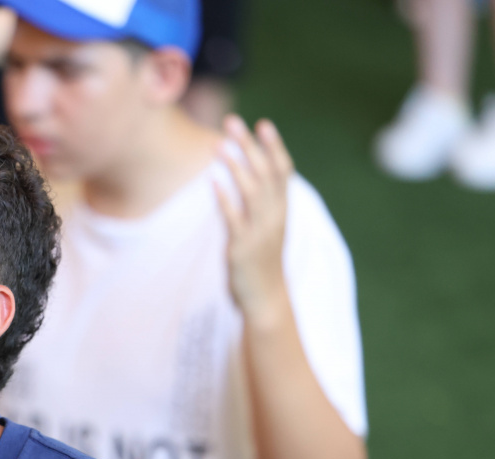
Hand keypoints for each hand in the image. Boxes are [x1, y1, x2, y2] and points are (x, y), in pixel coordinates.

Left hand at [214, 115, 293, 330]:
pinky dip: (224, 198)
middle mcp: (274, 217)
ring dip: (235, 165)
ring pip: (251, 191)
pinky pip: (234, 219)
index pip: (282, 171)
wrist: (267, 300)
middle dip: (249, 146)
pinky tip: (212, 181)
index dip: (274, 147)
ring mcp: (260, 231)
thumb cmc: (263, 263)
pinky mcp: (242, 247)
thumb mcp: (268, 230)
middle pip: (265, 173)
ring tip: (218, 144)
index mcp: (282, 211)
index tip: (263, 124)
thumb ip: (263, 206)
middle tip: (232, 122)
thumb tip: (250, 180)